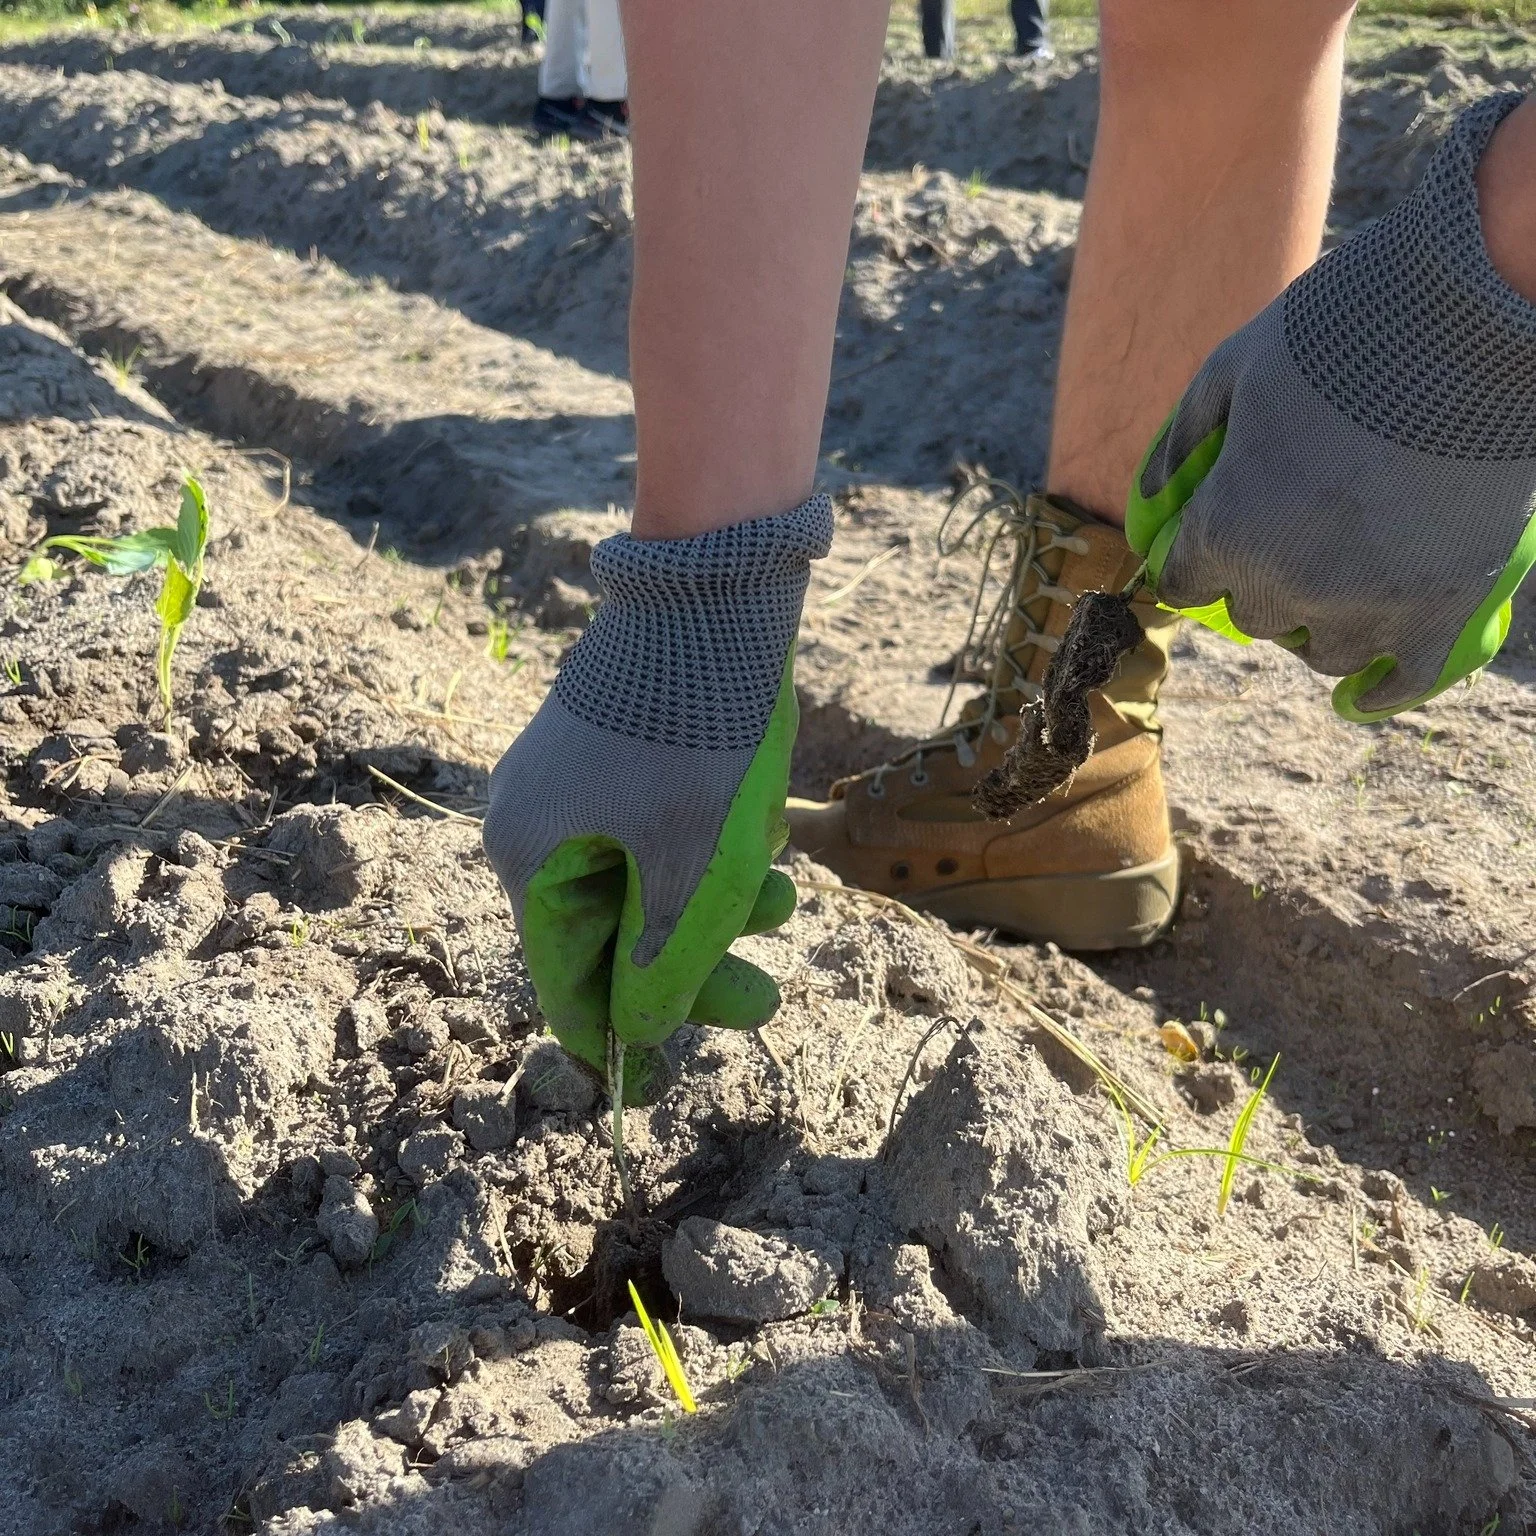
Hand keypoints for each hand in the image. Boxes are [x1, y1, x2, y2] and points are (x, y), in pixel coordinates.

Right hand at [483, 497, 831, 1096]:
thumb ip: (664, 964)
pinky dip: (706, 847)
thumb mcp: (691, 869)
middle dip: (698, 962)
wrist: (713, 590)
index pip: (566, 980)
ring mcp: (571, 780)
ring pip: (647, 876)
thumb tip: (638, 1036)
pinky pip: (656, 826)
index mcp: (528, 857)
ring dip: (717, 901)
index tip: (655, 1089)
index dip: (618, 1038)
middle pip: (615, 930)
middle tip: (767, 999)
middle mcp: (534, 821)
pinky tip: (764, 835)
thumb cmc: (698, 737)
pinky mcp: (614, 749)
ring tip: (785, 900)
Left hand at [1127, 92, 1535, 721]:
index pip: (1182, 584)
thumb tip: (1149, 499)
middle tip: (1284, 542)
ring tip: (1335, 584)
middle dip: (1256, 583)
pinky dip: (1384, 687)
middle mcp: (1291, 582)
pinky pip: (1404, 678)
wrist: (1469, 313)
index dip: (1189, 563)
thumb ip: (1181, 441)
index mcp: (1228, 530)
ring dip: (1318, 622)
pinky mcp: (1446, 605)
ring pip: (1322, 650)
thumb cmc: (1336, 332)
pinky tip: (1369, 690)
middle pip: (1253, 616)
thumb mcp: (1230, 369)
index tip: (1200, 553)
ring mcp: (1372, 602)